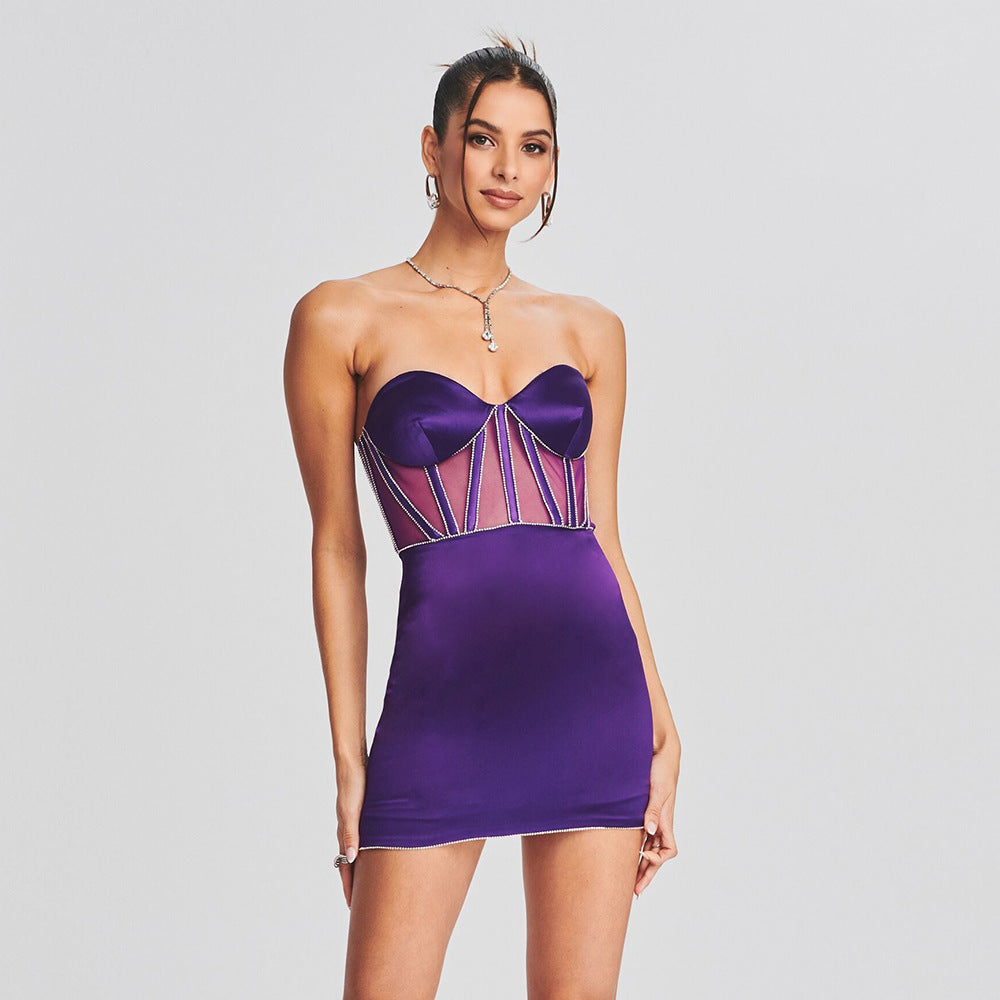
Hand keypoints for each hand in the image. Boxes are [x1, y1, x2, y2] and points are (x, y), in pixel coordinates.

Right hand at [334, 764, 365, 907]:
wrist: (353, 763)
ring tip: (373, 886)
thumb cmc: (353, 785)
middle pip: (352, 865)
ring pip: (360, 854)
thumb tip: (352, 858)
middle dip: (357, 885)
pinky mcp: (365, 815)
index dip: (350, 888)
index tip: (353, 908)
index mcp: (345, 834)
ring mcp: (357, 824)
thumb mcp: (352, 811)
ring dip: (364, 871)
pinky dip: (370, 854)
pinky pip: (367, 841)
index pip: (346, 868)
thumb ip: (351, 834)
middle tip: (364, 905)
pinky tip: (380, 855)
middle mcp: (350, 832)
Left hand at [635, 744, 679, 897]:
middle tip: (634, 892)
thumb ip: (652, 810)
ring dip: (641, 864)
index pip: (668, 850)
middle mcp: (660, 822)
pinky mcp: (644, 811)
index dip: (658, 861)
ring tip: (628, 881)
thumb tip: (649, 831)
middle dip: (647, 873)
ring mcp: (652, 818)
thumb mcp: (657, 789)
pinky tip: (625, 854)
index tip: (645, 859)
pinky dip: (636, 848)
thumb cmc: (661, 770)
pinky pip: (642, 836)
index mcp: (665, 820)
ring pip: (649, 848)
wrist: (661, 753)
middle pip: (657, 855)